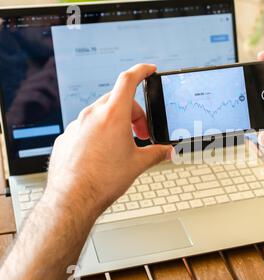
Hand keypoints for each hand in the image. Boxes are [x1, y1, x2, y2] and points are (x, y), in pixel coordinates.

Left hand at [44, 64, 172, 219]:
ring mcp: (77, 125)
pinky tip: (103, 154)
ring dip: (116, 123)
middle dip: (134, 113)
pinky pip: (87, 127)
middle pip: (118, 100)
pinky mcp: (68, 137)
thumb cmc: (104, 180)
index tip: (149, 70)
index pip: (129, 80)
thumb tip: (168, 151)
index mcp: (113, 115)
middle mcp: (93, 115)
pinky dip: (99, 133)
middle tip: (141, 133)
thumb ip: (157, 153)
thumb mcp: (138, 164)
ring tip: (122, 146)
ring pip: (101, 113)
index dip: (141, 71)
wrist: (73, 198)